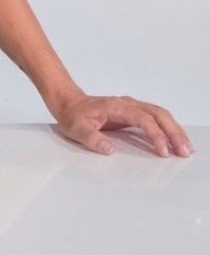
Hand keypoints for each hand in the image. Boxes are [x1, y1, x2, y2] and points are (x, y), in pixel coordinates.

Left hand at [53, 93, 194, 157]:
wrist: (69, 103)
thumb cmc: (73, 115)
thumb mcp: (76, 129)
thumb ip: (92, 138)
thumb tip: (109, 149)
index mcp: (116, 106)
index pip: (143, 118)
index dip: (155, 134)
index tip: (163, 150)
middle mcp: (127, 104)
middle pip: (158, 114)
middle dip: (173, 132)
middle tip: (184, 151)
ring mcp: (132, 107)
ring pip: (160, 114)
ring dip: (174, 130)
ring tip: (186, 148)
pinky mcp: (133, 114)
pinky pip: (155, 118)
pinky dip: (168, 128)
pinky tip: (175, 140)